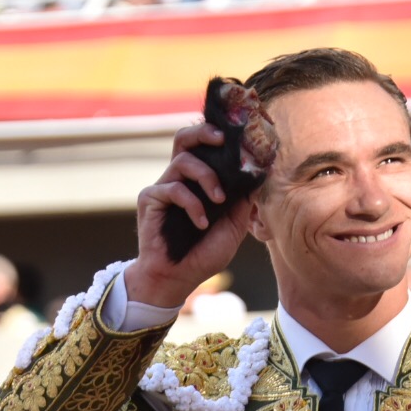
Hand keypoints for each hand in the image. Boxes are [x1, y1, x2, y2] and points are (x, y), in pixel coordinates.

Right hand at [128, 122, 253, 307]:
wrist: (177, 278)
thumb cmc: (203, 254)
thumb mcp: (233, 226)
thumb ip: (243, 200)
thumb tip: (260, 174)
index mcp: (198, 182)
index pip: (204, 148)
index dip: (220, 136)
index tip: (241, 137)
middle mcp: (179, 179)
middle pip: (184, 139)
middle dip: (204, 133)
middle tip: (222, 139)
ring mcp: (163, 187)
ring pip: (184, 161)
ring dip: (207, 177)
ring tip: (218, 200)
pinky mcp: (150, 199)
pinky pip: (174, 189)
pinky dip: (192, 204)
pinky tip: (201, 223)